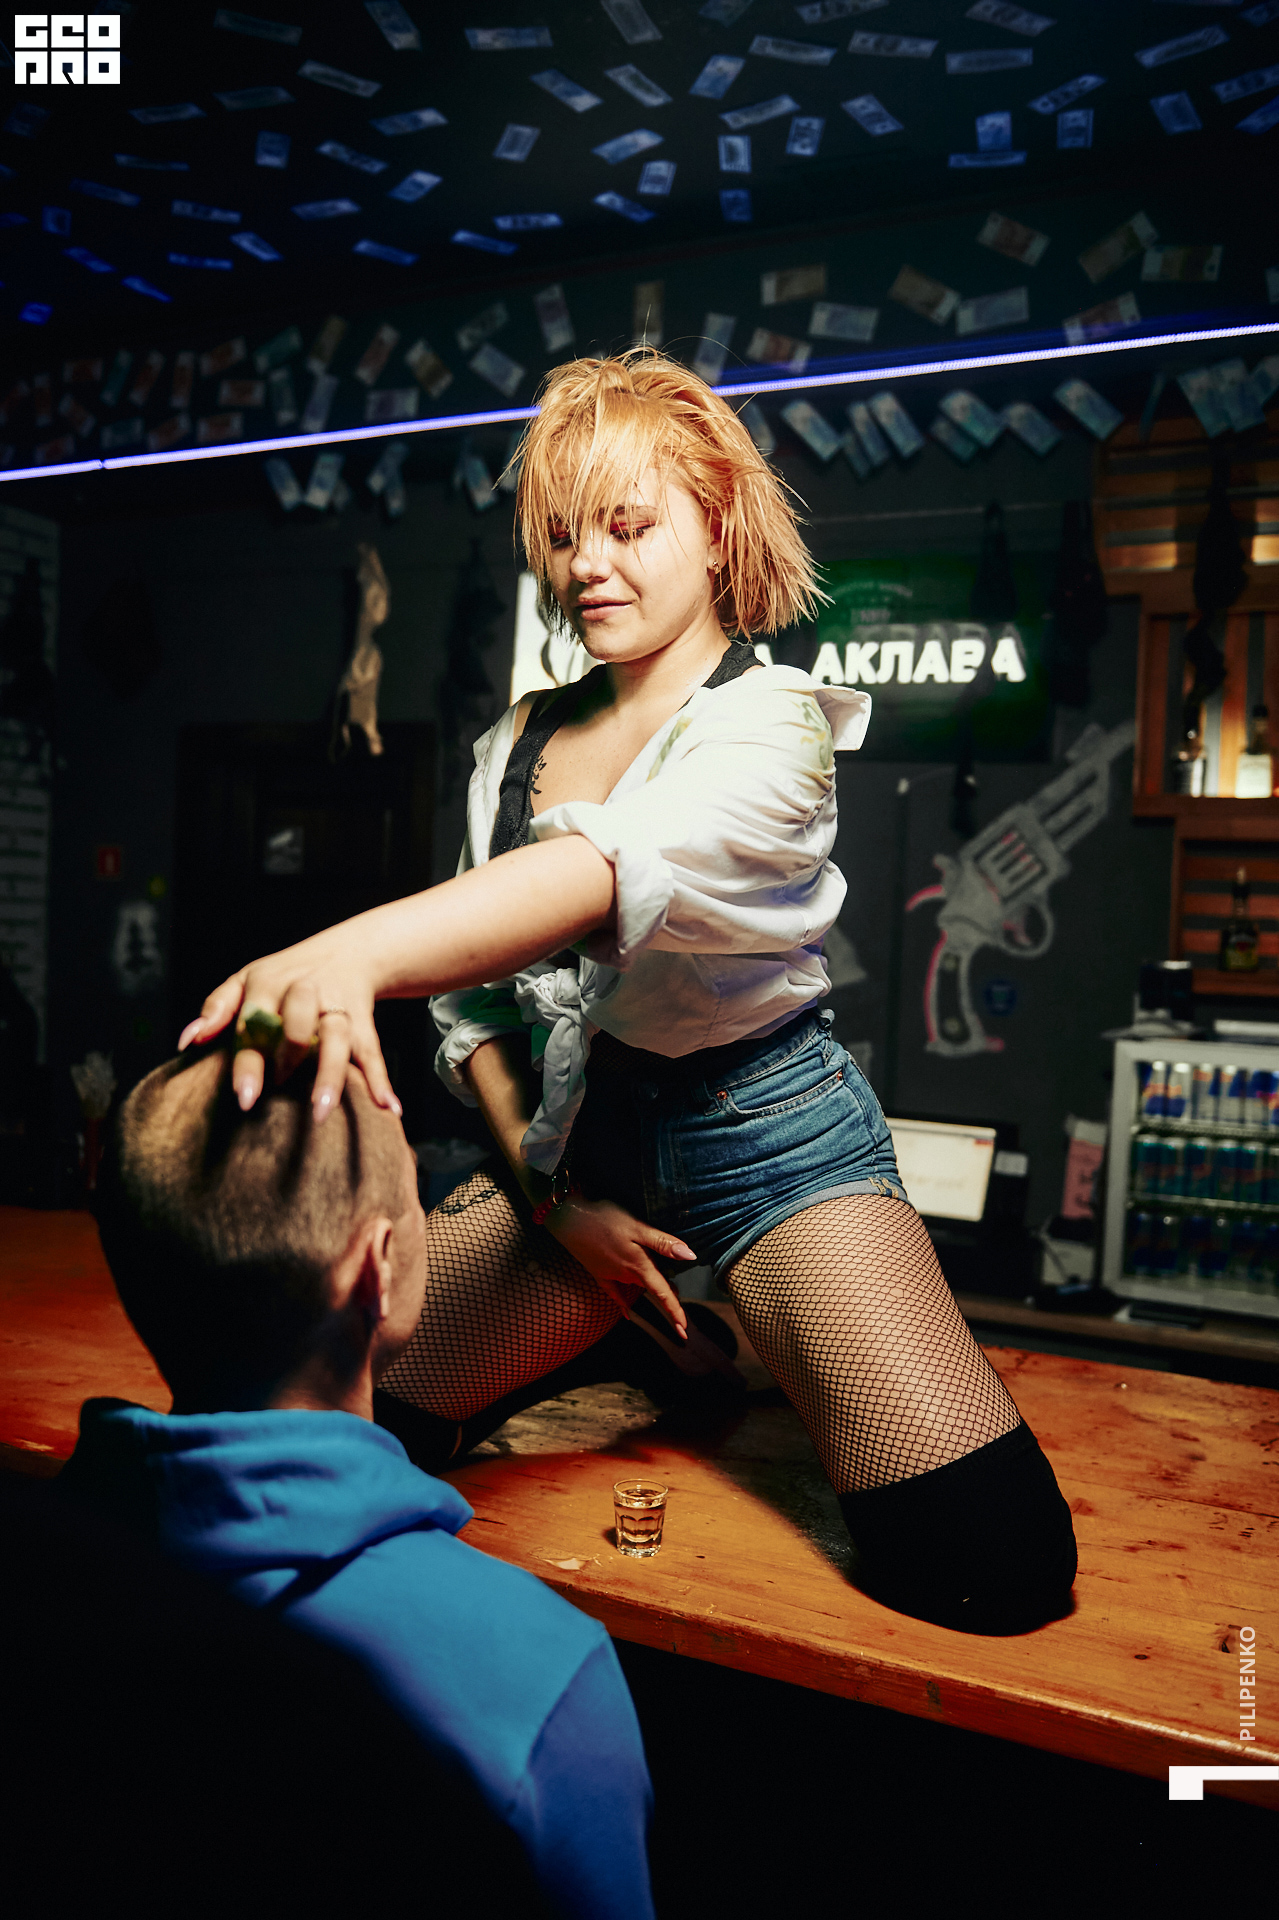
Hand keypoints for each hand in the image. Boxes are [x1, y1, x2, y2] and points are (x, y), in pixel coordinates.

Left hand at [176, 933, 398, 1122]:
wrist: (348, 951)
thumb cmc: (284, 975)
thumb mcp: (246, 980)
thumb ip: (217, 1008)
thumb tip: (187, 1042)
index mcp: (267, 984)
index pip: (253, 1025)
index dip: (249, 1063)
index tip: (244, 1099)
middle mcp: (304, 992)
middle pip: (296, 1028)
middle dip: (289, 1063)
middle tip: (281, 1096)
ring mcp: (336, 1006)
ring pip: (336, 1039)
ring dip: (330, 1076)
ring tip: (321, 1113)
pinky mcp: (363, 1019)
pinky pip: (371, 1050)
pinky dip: (380, 1080)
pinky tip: (389, 1108)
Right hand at [545, 1196, 692, 1339]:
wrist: (567, 1218)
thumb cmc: (604, 1218)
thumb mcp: (637, 1227)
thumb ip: (662, 1243)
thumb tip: (690, 1256)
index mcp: (639, 1266)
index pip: (663, 1294)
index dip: (675, 1312)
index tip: (684, 1332)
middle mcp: (626, 1275)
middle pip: (653, 1288)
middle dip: (668, 1298)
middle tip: (683, 1317)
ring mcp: (611, 1274)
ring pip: (638, 1285)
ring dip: (652, 1288)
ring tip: (671, 1293)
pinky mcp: (598, 1272)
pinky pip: (614, 1291)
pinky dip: (623, 1301)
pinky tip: (627, 1312)